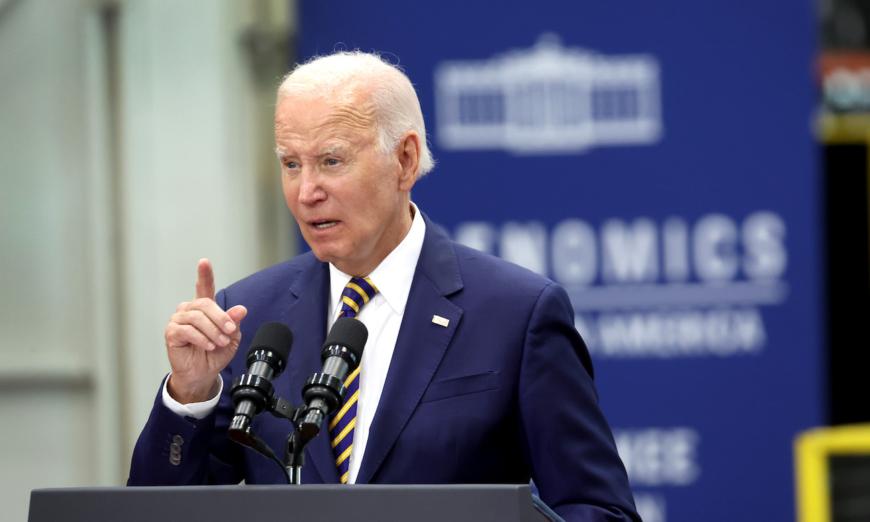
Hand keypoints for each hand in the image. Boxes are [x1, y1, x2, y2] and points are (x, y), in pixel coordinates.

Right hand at [164, 258, 247, 403]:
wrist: (203, 373)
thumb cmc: (215, 354)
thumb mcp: (231, 337)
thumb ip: (234, 321)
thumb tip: (241, 309)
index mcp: (204, 309)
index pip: (204, 287)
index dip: (204, 274)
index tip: (204, 262)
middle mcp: (189, 310)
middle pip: (205, 304)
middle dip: (221, 318)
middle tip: (231, 331)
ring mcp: (178, 320)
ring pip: (197, 317)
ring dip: (213, 331)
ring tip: (220, 343)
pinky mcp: (171, 333)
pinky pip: (188, 330)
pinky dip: (202, 338)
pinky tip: (209, 346)